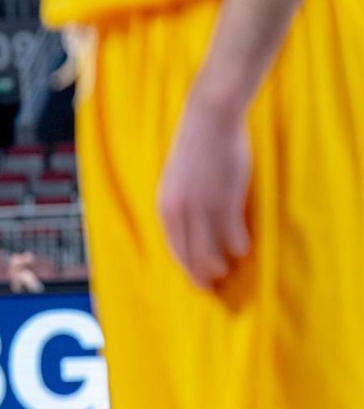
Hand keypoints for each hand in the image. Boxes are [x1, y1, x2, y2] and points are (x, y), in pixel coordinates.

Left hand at [157, 98, 251, 289]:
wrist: (208, 120)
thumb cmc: (195, 148)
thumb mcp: (176, 181)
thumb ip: (179, 205)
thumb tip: (187, 228)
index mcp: (165, 207)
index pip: (174, 249)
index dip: (185, 268)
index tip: (195, 280)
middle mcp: (179, 212)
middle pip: (190, 256)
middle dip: (201, 275)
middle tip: (213, 288)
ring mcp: (202, 208)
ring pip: (210, 251)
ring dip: (220, 265)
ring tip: (228, 273)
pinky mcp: (225, 201)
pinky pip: (232, 235)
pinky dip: (238, 246)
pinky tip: (243, 251)